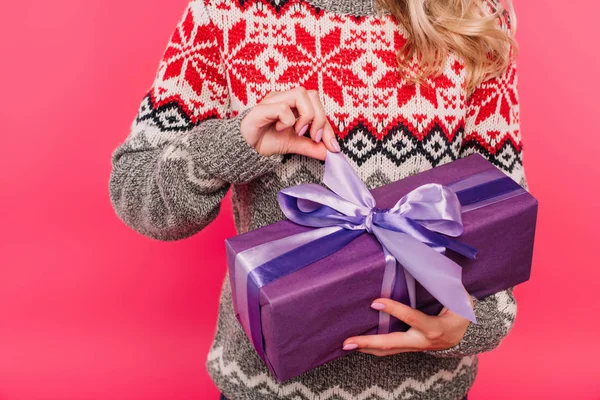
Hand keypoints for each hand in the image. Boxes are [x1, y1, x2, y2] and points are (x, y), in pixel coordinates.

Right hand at [240, 86, 339, 160]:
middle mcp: (284, 97)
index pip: (318, 105)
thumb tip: (331, 152)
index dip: (328, 126)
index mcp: (293, 103)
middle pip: (312, 94)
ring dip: (306, 117)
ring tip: (298, 132)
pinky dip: (287, 121)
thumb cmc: (265, 141)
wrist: (243, 149)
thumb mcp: (294, 145)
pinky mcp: (262, 109)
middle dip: (320, 119)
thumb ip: (311, 146)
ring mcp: (273, 101)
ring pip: (300, 94)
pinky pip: (283, 108)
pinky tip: (280, 130)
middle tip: (314, 137)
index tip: (332, 146)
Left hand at [342, 296, 473, 355]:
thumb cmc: (463, 313)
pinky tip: (359, 345)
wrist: (469, 336)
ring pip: (388, 350)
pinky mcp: (411, 348)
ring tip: (347, 345)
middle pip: (392, 343)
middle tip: (349, 341)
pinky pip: (390, 350)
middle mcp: (422, 341)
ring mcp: (416, 347)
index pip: (411, 318)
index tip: (375, 301)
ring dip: (367, 348)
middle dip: (369, 342)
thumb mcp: (459, 298)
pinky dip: (374, 348)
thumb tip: (427, 262)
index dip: (394, 310)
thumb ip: (444, 284)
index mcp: (435, 327)